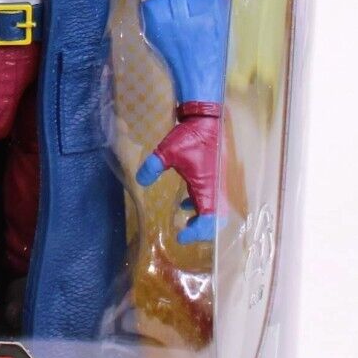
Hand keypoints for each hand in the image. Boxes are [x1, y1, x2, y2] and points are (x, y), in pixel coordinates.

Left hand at [137, 101, 221, 242]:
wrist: (207, 119)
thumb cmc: (190, 136)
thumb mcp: (167, 151)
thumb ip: (153, 166)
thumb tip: (140, 181)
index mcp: (208, 187)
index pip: (210, 219)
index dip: (197, 232)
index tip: (181, 237)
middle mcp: (216, 188)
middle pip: (217, 220)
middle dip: (203, 230)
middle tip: (186, 234)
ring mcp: (218, 182)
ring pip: (215, 210)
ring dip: (202, 219)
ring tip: (186, 224)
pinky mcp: (216, 176)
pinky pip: (211, 198)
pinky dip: (200, 206)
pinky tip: (185, 205)